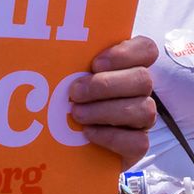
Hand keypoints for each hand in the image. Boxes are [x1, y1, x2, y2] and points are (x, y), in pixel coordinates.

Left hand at [69, 37, 157, 164]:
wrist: (63, 143)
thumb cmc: (65, 100)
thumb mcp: (65, 76)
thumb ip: (68, 62)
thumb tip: (47, 47)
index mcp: (128, 66)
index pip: (146, 49)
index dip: (125, 53)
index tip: (95, 63)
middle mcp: (139, 91)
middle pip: (143, 79)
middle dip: (106, 85)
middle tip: (75, 92)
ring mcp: (142, 119)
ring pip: (145, 110)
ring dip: (106, 111)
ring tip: (77, 114)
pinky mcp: (137, 145)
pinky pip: (138, 141)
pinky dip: (112, 137)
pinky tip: (89, 133)